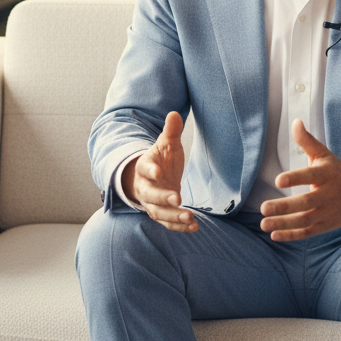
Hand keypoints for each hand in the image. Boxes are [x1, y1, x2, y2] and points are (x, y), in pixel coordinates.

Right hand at [122, 111, 196, 233]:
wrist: (152, 178)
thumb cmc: (161, 159)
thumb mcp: (166, 144)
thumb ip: (171, 131)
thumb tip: (174, 113)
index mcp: (145, 167)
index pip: (145, 168)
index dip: (150, 170)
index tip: (158, 172)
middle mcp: (146, 188)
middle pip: (150, 195)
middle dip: (163, 197)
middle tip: (177, 198)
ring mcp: (152, 204)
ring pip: (159, 213)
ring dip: (174, 216)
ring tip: (190, 217)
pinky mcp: (161, 214)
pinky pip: (168, 224)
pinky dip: (180, 227)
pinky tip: (194, 226)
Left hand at [259, 119, 340, 240]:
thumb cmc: (334, 170)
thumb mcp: (323, 153)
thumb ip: (307, 141)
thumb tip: (295, 121)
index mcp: (325, 174)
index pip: (310, 176)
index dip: (295, 178)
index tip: (278, 180)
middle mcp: (327, 195)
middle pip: (306, 203)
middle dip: (284, 207)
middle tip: (263, 207)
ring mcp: (326, 212)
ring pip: (304, 220)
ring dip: (283, 224)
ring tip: (263, 223)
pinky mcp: (325, 225)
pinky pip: (307, 232)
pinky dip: (291, 235)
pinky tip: (274, 234)